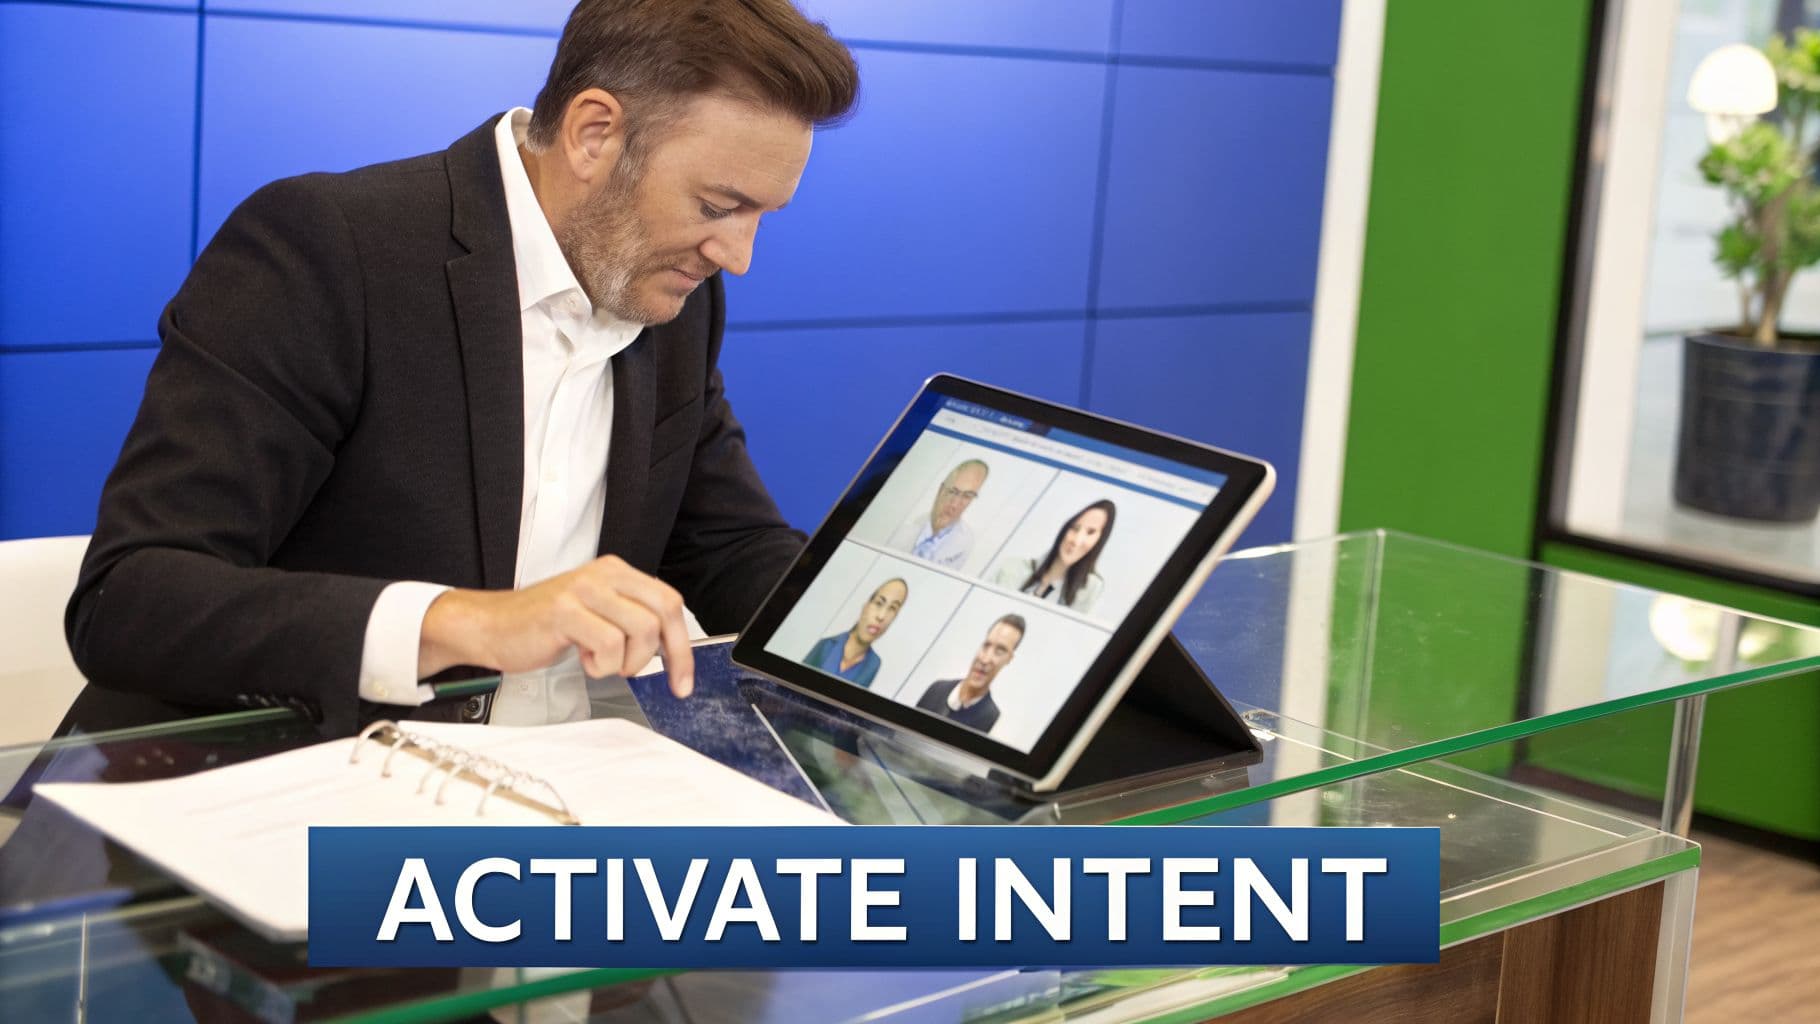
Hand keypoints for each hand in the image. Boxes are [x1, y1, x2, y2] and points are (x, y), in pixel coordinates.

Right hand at [417, 555, 694, 696]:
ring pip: (640, 630)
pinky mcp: (564, 611)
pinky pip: (609, 643)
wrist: (490, 627)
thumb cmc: (544, 627)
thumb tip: (672, 650)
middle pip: (663, 613)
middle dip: (670, 656)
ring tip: (601, 663)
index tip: (683, 679)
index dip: (682, 645)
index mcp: (616, 572)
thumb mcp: (597, 616)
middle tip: (662, 683)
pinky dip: (602, 665)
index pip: (669, 602)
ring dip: (627, 662)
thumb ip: (631, 622)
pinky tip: (583, 659)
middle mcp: (604, 574)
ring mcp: (584, 590)